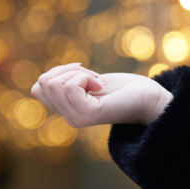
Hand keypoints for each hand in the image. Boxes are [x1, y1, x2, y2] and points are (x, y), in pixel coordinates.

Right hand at [31, 63, 173, 127]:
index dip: (59, 72)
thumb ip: (66, 83)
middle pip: (43, 83)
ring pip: (52, 83)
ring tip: (98, 81)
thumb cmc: (125, 89)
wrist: (151, 99)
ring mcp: (76, 118)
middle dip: (68, 70)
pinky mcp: (88, 115)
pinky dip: (83, 77)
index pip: (38, 88)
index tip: (85, 74)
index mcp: (68, 110)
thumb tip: (44, 79)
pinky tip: (100, 85)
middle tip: (94, 78)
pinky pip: (69, 86)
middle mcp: (69, 118)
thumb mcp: (89, 82)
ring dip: (77, 72)